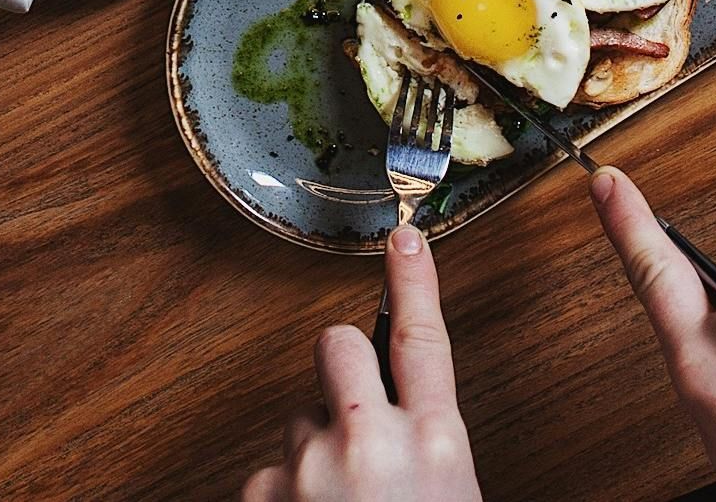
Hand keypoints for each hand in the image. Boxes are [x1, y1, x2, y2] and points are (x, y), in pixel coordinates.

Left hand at [242, 224, 483, 501]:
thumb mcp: (452, 494)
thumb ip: (430, 450)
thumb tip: (408, 425)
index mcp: (435, 447)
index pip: (421, 338)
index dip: (411, 283)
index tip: (403, 239)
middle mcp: (370, 445)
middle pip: (339, 344)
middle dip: (342, 367)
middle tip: (355, 419)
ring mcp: (310, 465)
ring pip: (302, 420)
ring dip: (317, 452)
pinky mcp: (263, 492)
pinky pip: (270, 472)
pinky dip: (285, 496)